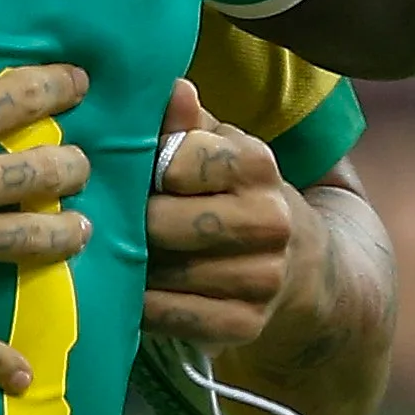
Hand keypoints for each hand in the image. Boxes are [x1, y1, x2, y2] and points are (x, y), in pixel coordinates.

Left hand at [141, 79, 298, 349]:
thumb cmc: (240, 194)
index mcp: (258, 165)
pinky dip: (142, 304)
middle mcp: (269, 221)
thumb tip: (171, 89)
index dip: (142, 169)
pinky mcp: (244, 325)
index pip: (172, 162)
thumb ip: (188, 121)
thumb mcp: (221, 147)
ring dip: (130, 265)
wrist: (305, 268)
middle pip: (161, 223)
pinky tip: (137, 288)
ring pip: (161, 273)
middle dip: (130, 223)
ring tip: (120, 251)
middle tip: (110, 220)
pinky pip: (167, 315)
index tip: (133, 174)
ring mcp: (261, 278)